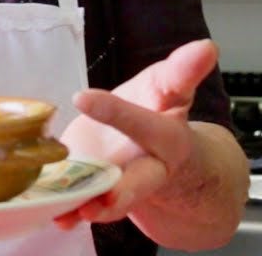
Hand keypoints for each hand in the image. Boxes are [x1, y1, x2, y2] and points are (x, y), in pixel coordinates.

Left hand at [54, 39, 218, 228]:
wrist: (167, 161)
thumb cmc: (162, 117)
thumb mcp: (170, 89)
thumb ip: (183, 70)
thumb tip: (208, 46)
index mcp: (168, 138)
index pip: (145, 124)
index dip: (116, 112)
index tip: (82, 96)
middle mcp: (147, 168)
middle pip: (140, 182)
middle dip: (123, 192)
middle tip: (105, 200)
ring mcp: (122, 185)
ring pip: (110, 202)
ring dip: (91, 208)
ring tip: (72, 212)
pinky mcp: (99, 192)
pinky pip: (86, 207)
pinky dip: (69, 212)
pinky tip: (54, 214)